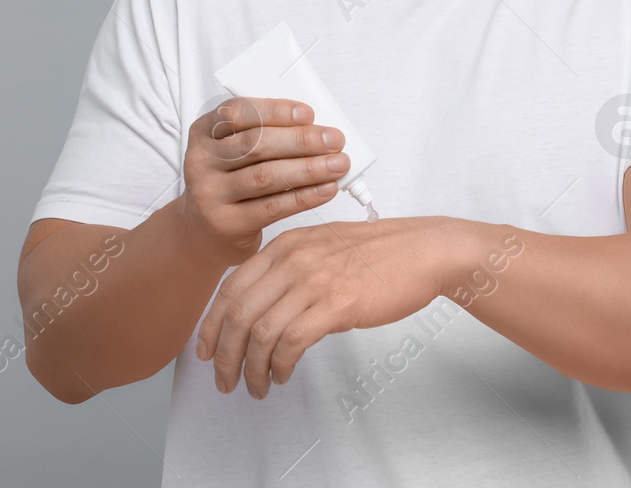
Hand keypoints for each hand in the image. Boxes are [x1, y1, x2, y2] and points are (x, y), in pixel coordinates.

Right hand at [176, 96, 350, 266]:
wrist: (203, 229)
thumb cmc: (230, 178)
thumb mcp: (233, 149)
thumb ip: (265, 132)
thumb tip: (318, 126)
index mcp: (204, 131)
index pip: (238, 112)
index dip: (275, 110)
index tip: (309, 114)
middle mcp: (201, 161)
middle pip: (256, 145)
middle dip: (301, 140)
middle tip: (335, 139)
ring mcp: (210, 194)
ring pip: (266, 177)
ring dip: (309, 169)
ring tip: (339, 164)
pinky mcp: (226, 224)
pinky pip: (271, 207)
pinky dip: (304, 197)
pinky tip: (327, 189)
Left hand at [195, 215, 460, 398]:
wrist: (423, 251)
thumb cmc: (381, 253)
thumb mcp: (324, 247)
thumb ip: (291, 268)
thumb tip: (264, 305)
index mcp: (286, 245)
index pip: (231, 287)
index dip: (212, 324)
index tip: (206, 350)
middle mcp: (293, 259)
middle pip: (238, 313)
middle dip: (225, 354)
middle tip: (225, 380)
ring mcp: (314, 280)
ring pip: (261, 332)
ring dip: (251, 368)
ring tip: (256, 386)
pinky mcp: (336, 304)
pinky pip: (291, 342)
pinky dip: (280, 365)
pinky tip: (282, 375)